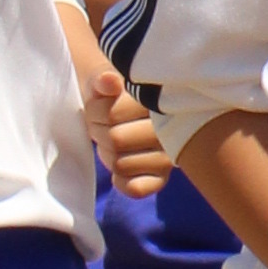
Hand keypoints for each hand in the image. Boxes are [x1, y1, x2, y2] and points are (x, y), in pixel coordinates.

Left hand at [97, 69, 168, 201]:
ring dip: (109, 155)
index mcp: (159, 99)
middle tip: (105, 125)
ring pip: (121, 165)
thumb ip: (104, 80)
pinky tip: (121, 168)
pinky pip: (136, 189)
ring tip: (114, 142)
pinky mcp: (161, 177)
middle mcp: (171, 128)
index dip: (96, 111)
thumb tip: (109, 82)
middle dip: (101, 133)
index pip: (112, 113)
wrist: (124, 111)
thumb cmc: (114, 96)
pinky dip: (122, 181)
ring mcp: (168, 156)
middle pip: (116, 140)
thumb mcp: (106, 82)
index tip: (101, 104)